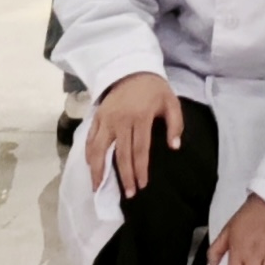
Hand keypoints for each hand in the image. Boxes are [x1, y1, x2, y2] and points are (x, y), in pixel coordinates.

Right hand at [85, 73, 181, 194]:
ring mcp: (106, 119)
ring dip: (98, 170)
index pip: (140, 150)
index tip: (142, 185)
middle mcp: (120, 120)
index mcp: (140, 117)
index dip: (140, 170)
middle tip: (128, 194)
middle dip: (124, 176)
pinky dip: (89, 155)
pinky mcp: (96, 117)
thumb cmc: (154, 89)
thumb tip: (174, 147)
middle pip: (121, 154)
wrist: (131, 69)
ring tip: (98, 188)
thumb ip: (176, 124)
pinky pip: (90, 139)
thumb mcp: (171, 102)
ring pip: (99, 149)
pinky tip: (91, 168)